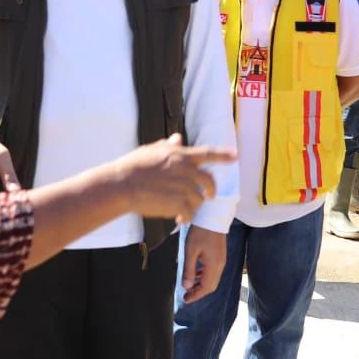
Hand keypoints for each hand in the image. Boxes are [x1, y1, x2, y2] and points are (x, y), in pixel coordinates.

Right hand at [109, 134, 232, 224]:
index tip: (235, 156)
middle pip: (209, 181)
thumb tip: (178, 138)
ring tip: (181, 209)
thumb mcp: (152, 151)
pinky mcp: (179, 204)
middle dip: (211, 190)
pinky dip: (185, 217)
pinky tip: (178, 219)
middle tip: (209, 196)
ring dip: (192, 206)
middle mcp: (186, 170)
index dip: (223, 155)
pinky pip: (190, 213)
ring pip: (199, 200)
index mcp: (181, 156)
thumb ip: (168, 146)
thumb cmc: (133, 166)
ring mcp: (184, 188)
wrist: (123, 184)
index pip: (208, 154)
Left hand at [180, 226, 227, 302]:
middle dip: (199, 292)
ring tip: (189, 285)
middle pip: (211, 285)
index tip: (185, 299)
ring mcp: (222, 260)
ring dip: (201, 284)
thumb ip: (189, 269)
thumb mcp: (190, 250)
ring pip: (212, 279)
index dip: (196, 295)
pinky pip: (213, 271)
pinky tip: (196, 273)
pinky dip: (204, 276)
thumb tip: (186, 286)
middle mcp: (220, 265)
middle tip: (186, 295)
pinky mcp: (220, 255)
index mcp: (214, 265)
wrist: (213, 216)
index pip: (206, 287)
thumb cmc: (200, 231)